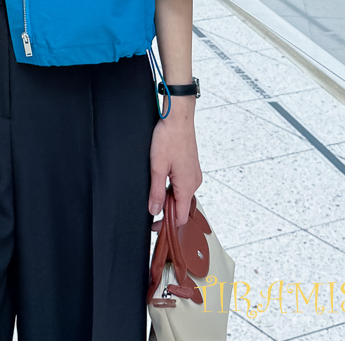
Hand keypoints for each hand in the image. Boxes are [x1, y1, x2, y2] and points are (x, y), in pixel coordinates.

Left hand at [148, 106, 201, 225]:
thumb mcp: (157, 167)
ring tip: (154, 188)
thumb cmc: (169, 138)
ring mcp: (194, 174)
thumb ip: (156, 191)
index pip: (180, 218)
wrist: (178, 118)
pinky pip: (183, 184)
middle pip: (181, 207)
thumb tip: (154, 211)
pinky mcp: (191, 167)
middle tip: (150, 207)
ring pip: (182, 195)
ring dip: (169, 197)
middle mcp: (194, 182)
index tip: (154, 226)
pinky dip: (173, 187)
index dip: (166, 225)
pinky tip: (163, 178)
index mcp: (187, 186)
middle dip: (166, 211)